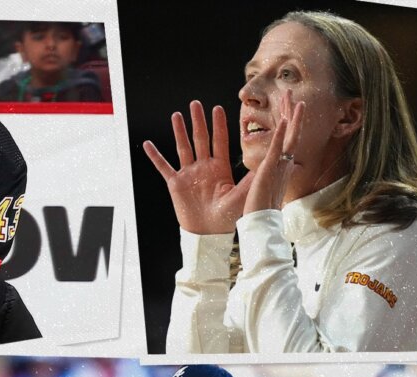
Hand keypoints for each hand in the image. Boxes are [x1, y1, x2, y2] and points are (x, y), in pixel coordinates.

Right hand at [143, 100, 252, 234]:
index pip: (220, 141)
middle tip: (196, 104)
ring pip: (183, 147)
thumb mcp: (243, 194)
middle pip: (200, 139)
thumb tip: (269, 160)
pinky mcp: (175, 184)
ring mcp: (188, 174)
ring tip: (177, 115)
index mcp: (220, 168)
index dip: (219, 125)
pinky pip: (163, 167)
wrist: (209, 234)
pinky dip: (155, 156)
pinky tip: (147, 144)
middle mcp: (203, 168)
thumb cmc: (227, 217)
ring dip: (179, 131)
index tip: (218, 108)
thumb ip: (252, 176)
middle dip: (198, 121)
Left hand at [243, 92, 303, 215]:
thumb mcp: (266, 184)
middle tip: (293, 93)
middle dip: (292, 112)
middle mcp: (284, 162)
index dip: (289, 121)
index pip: (287, 138)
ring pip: (289, 136)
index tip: (290, 106)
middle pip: (291, 132)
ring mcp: (279, 164)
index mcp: (281, 165)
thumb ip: (270, 174)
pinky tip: (285, 120)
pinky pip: (277, 148)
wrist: (261, 221)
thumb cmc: (261, 206)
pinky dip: (282, 133)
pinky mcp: (271, 169)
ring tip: (295, 99)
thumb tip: (271, 170)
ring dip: (292, 117)